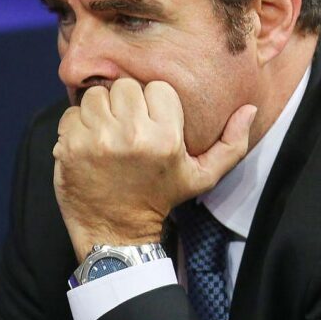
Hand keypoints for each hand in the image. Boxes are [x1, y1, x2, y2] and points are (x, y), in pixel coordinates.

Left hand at [53, 78, 256, 261]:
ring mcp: (97, 140)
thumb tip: (250, 109)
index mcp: (165, 138)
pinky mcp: (70, 147)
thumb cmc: (159, 199)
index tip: (151, 125)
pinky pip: (71, 114)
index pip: (157, 88)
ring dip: (99, 112)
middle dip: (125, 105)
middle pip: (124, 87)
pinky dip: (76, 126)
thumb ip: (231, 144)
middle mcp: (131, 135)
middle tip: (126, 130)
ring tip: (107, 136)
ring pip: (96, 96)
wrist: (115, 232)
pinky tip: (87, 146)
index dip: (153, 104)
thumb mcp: (201, 177)